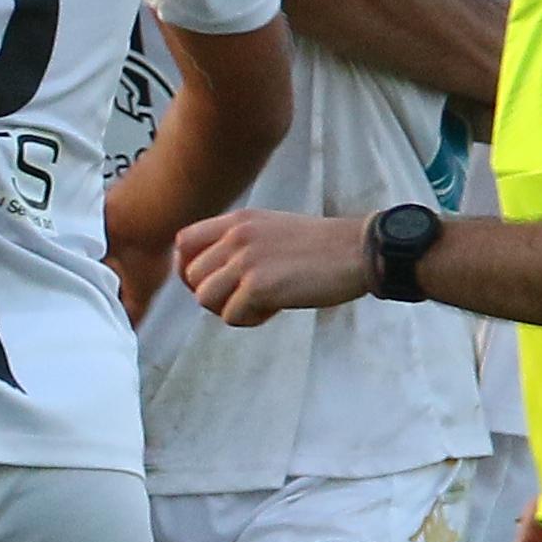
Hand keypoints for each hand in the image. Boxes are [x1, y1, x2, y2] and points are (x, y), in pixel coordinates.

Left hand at [173, 207, 377, 323]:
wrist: (358, 250)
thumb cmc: (321, 246)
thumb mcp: (270, 229)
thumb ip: (239, 244)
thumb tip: (213, 275)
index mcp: (237, 220)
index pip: (183, 242)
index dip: (189, 269)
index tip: (213, 282)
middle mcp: (236, 237)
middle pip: (192, 277)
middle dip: (214, 295)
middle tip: (245, 298)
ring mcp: (245, 261)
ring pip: (204, 299)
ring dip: (229, 309)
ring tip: (260, 304)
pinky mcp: (259, 286)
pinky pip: (231, 316)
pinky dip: (250, 320)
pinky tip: (275, 309)